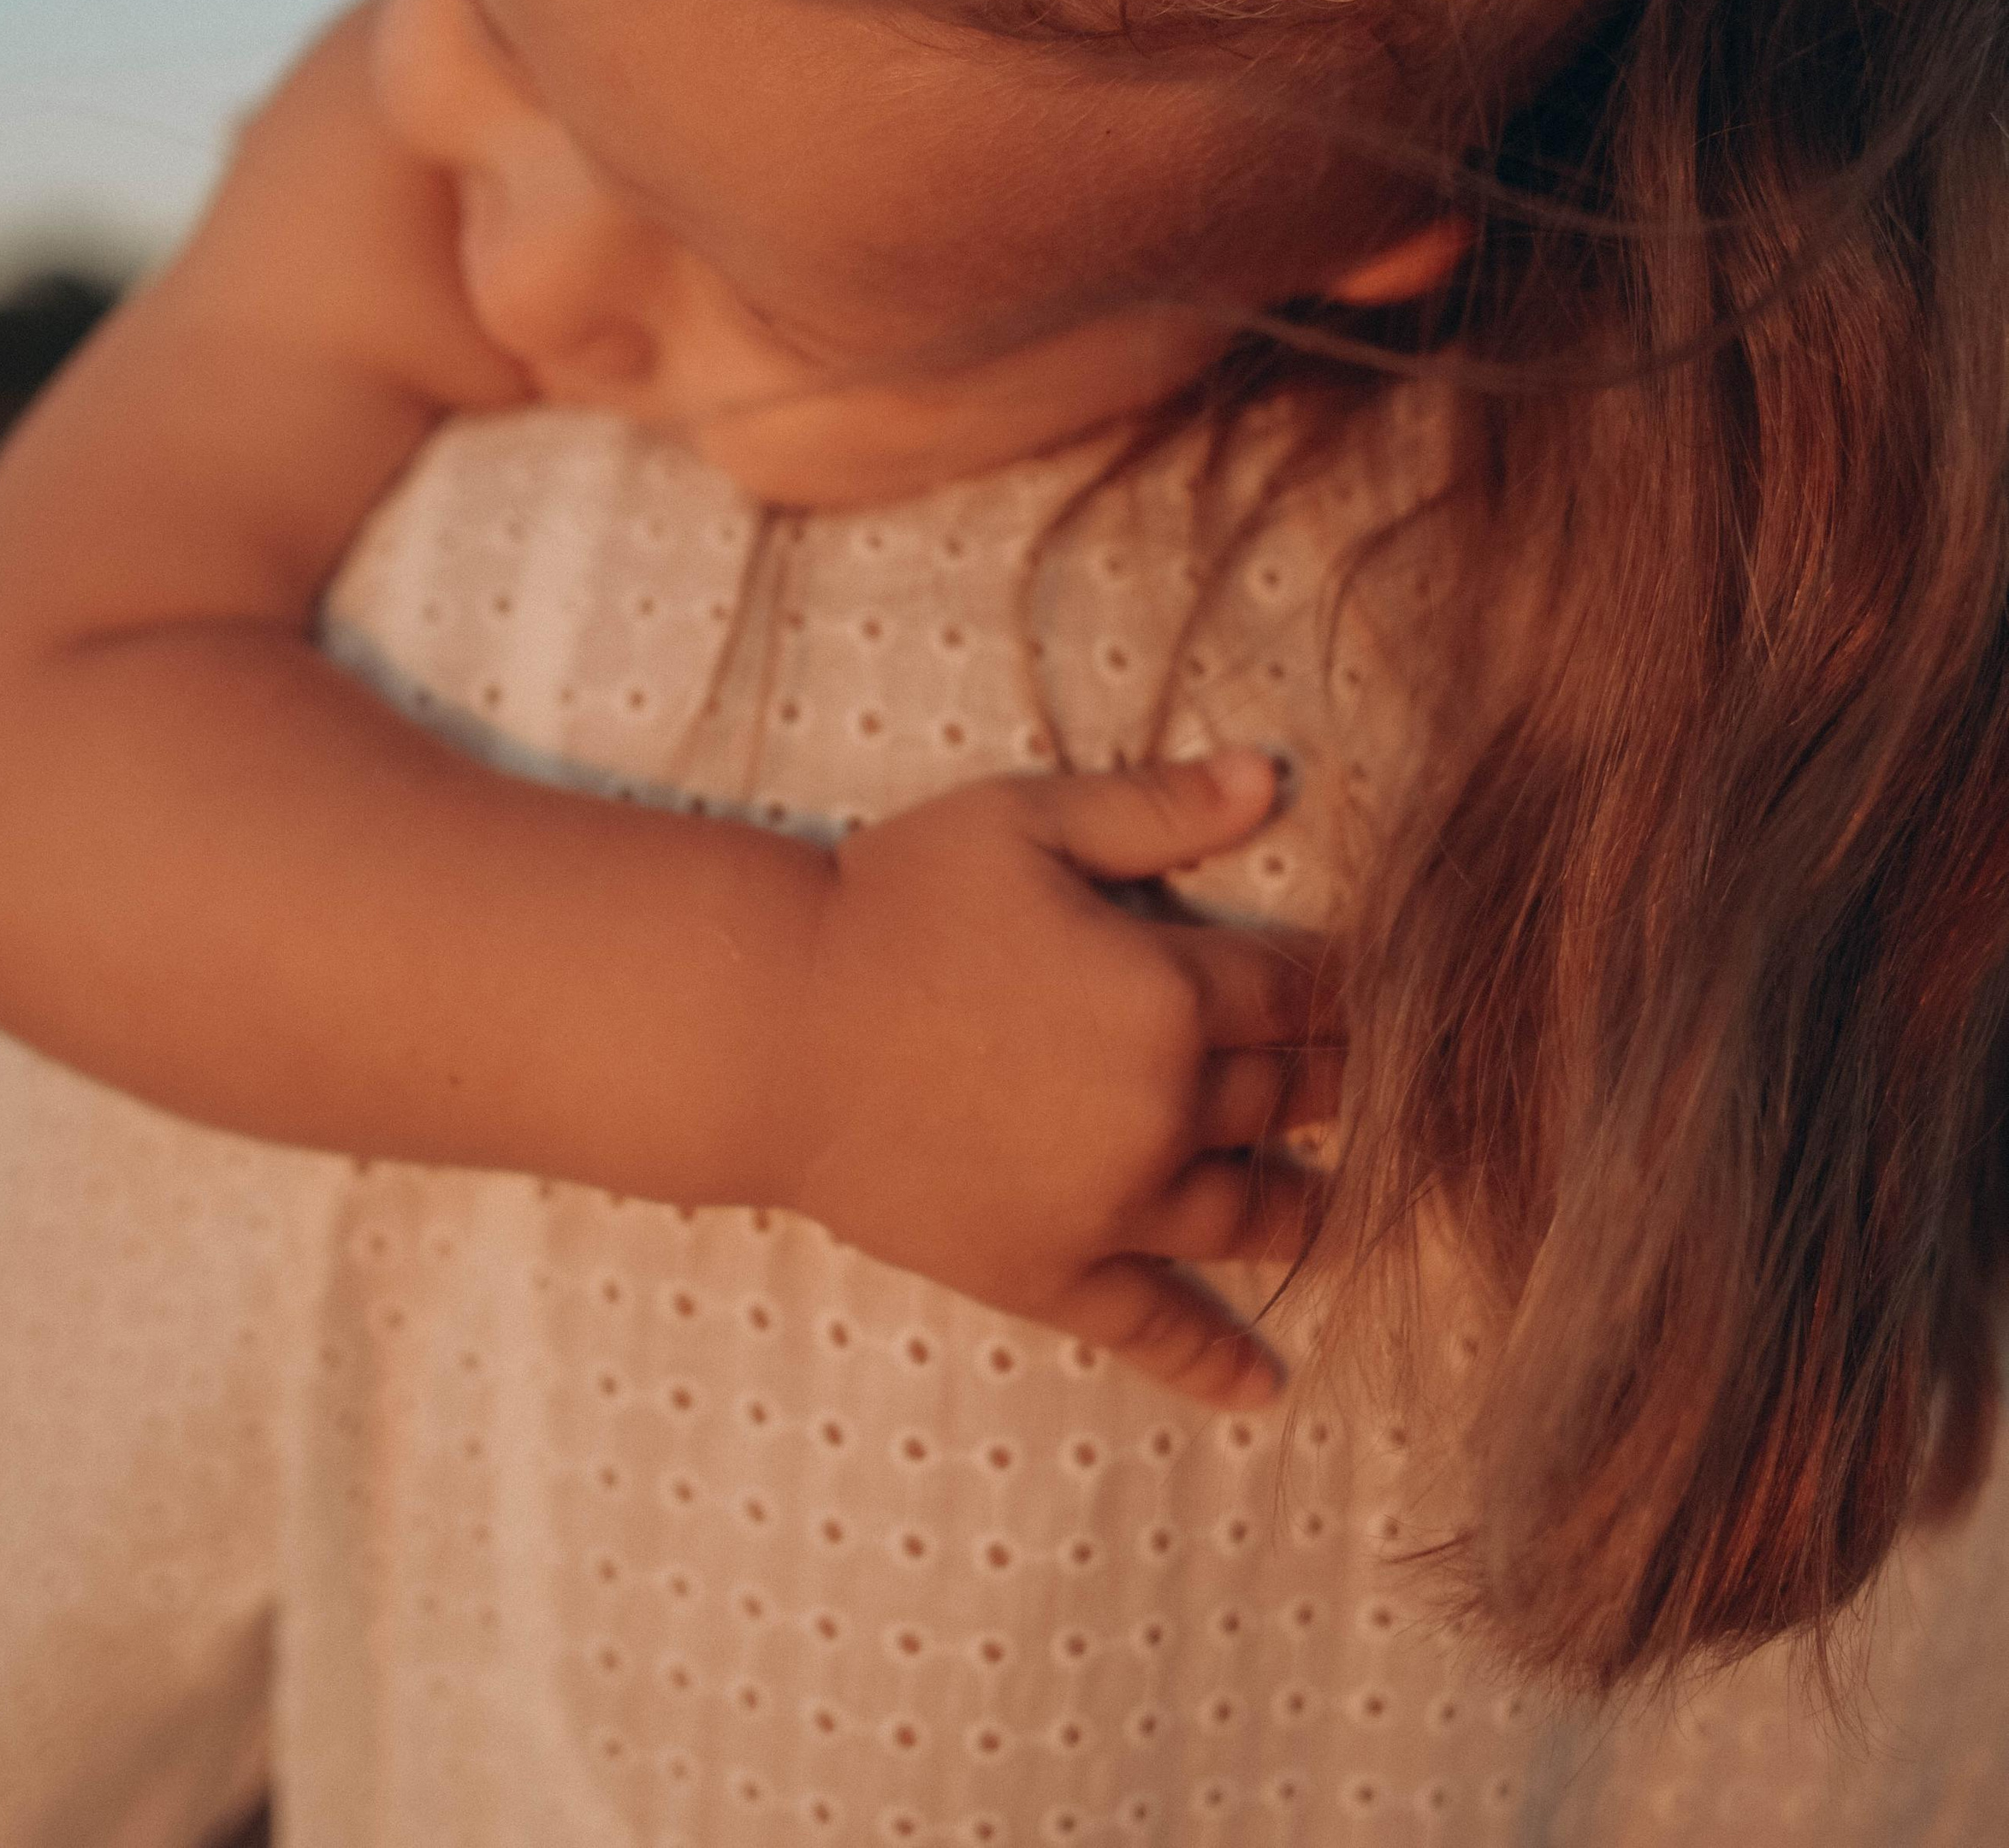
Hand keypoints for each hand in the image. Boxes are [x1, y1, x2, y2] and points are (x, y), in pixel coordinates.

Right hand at [773, 750, 1342, 1406]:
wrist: (771, 1028)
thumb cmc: (894, 902)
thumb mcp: (1027, 823)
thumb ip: (1159, 807)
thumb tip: (1277, 776)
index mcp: (1168, 994)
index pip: (1300, 990)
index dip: (1348, 982)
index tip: (1392, 982)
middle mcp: (1161, 1112)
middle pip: (1289, 1098)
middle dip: (1344, 1083)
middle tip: (1392, 1083)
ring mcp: (1108, 1206)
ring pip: (1248, 1214)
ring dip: (1311, 1210)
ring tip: (1356, 1210)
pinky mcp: (1046, 1271)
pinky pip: (1150, 1325)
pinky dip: (1213, 1363)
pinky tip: (1265, 1387)